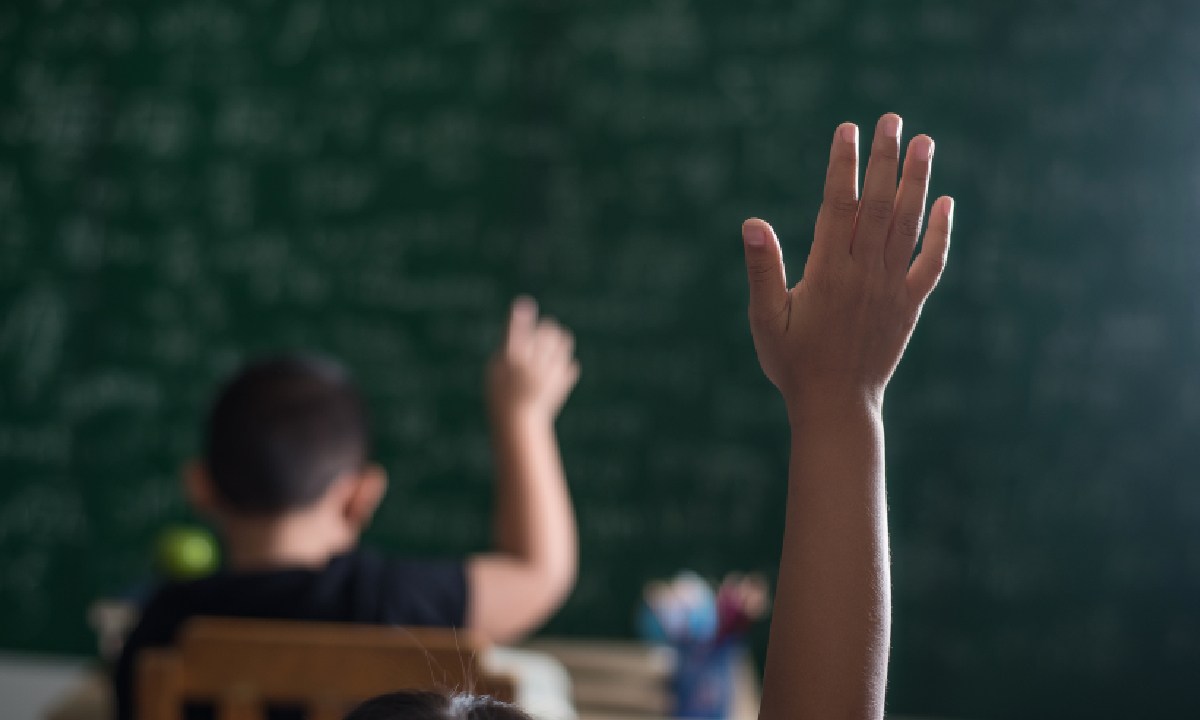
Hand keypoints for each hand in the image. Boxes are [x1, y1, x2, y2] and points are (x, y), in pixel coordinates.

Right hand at [487, 297, 579, 420]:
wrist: (519, 423)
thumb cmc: (501, 393)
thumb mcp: (496, 369)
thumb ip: (509, 344)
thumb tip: (523, 316)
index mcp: (511, 361)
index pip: (515, 333)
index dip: (519, 318)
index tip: (524, 305)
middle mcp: (532, 365)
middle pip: (547, 331)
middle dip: (544, 329)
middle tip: (539, 336)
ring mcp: (550, 374)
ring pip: (564, 341)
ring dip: (557, 340)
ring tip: (548, 349)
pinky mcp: (563, 381)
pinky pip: (570, 363)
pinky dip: (562, 365)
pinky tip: (551, 373)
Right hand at [742, 113, 952, 409]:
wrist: (836, 405)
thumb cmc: (792, 363)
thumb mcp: (764, 318)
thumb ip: (762, 269)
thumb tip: (752, 224)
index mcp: (829, 272)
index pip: (839, 205)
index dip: (844, 164)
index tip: (847, 129)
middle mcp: (865, 273)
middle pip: (880, 203)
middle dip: (885, 158)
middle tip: (891, 118)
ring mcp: (892, 288)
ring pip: (909, 223)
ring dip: (918, 180)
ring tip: (924, 141)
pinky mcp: (909, 305)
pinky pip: (931, 262)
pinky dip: (941, 231)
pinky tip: (945, 202)